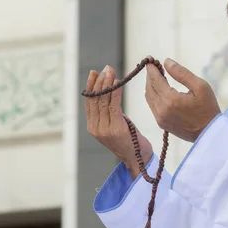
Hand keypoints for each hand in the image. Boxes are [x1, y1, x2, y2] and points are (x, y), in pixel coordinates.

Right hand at [85, 65, 152, 179]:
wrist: (138, 159)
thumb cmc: (130, 140)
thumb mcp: (115, 124)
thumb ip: (109, 112)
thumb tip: (108, 90)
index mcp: (93, 127)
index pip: (89, 102)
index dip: (91, 86)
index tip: (94, 72)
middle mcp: (95, 128)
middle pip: (95, 100)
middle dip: (100, 82)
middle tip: (106, 68)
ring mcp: (104, 130)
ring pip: (103, 101)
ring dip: (107, 84)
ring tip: (111, 72)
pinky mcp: (115, 129)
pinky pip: (113, 106)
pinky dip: (115, 92)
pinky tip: (117, 83)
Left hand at [145, 58, 220, 141]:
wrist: (210, 133)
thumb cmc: (208, 108)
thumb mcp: (200, 86)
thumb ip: (181, 73)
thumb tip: (166, 61)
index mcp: (171, 100)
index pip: (155, 80)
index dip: (152, 69)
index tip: (150, 60)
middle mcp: (162, 110)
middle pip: (149, 88)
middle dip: (150, 76)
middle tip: (154, 66)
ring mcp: (160, 119)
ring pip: (149, 97)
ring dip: (151, 85)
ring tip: (158, 76)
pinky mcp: (162, 124)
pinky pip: (152, 106)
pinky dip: (153, 95)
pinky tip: (161, 89)